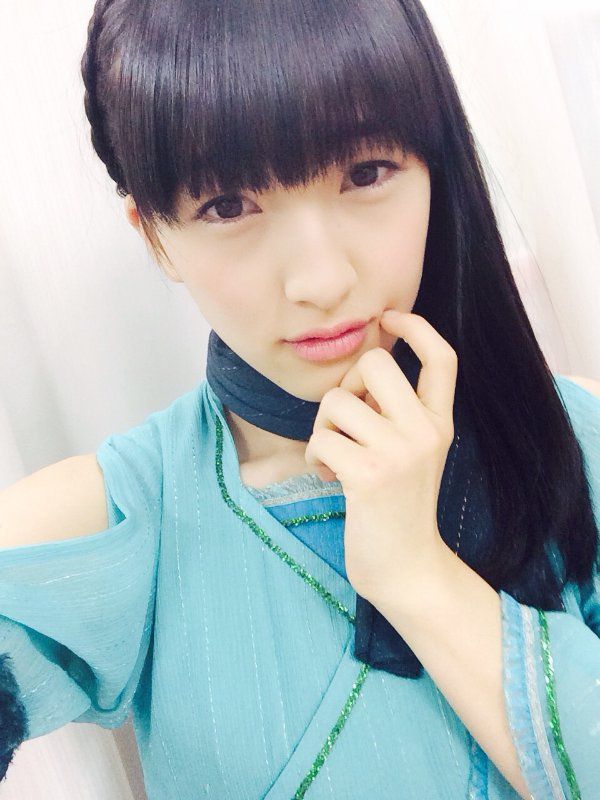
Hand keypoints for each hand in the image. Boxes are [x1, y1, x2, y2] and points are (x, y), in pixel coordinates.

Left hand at [304, 310, 457, 602]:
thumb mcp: (413, 455)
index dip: (415, 326)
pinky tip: (327, 477)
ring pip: (336, 402)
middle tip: (346, 421)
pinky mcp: (369, 476)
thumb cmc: (398, 510)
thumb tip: (356, 379)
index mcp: (441, 423)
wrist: (407, 569)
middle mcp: (426, 431)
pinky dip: (315, 457)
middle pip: (376, 361)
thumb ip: (398, 415)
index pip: (442, 357)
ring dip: (323, 428)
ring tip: (334, 458)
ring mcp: (399, 452)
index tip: (388, 319)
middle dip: (346, 384)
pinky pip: (320, 438)